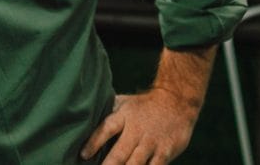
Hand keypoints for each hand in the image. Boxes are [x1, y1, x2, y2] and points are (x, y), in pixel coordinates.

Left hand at [80, 89, 198, 163]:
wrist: (176, 101)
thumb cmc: (144, 105)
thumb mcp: (124, 103)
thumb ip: (108, 112)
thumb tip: (85, 119)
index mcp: (124, 116)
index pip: (107, 128)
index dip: (94, 142)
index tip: (83, 155)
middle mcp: (137, 130)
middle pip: (120, 152)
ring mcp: (151, 143)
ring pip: (136, 163)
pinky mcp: (165, 152)